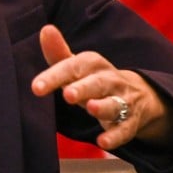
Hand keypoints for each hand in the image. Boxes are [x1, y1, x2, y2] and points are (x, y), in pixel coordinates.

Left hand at [31, 25, 172, 150]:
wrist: (137, 95)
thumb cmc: (93, 79)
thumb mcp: (77, 66)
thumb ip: (58, 53)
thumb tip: (46, 29)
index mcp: (93, 64)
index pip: (73, 66)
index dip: (54, 76)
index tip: (36, 87)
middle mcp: (109, 79)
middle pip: (97, 83)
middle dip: (83, 88)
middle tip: (68, 94)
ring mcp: (123, 100)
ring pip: (115, 104)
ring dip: (103, 106)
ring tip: (91, 108)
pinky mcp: (131, 121)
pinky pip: (125, 129)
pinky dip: (116, 136)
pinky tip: (103, 142)